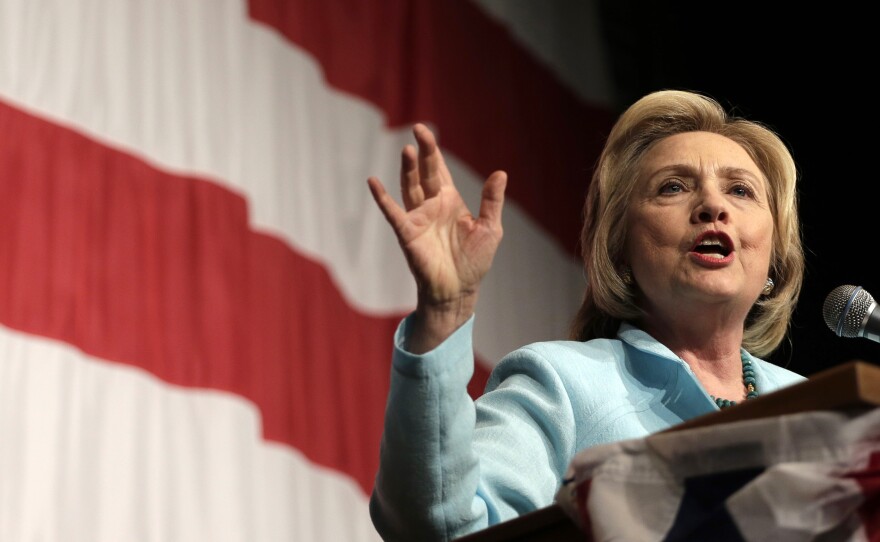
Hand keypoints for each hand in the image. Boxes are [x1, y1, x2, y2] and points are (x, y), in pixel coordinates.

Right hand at [368, 124, 506, 351]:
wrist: (459, 290)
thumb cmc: (474, 261)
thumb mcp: (490, 228)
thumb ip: (492, 201)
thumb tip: (500, 173)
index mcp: (449, 201)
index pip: (439, 170)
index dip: (433, 151)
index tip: (425, 131)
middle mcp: (431, 206)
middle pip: (425, 172)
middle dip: (423, 152)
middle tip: (418, 129)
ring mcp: (418, 218)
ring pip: (410, 187)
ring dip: (408, 169)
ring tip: (407, 150)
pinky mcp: (407, 233)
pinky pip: (392, 212)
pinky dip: (382, 198)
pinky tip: (373, 182)